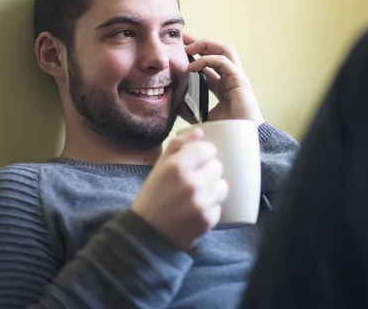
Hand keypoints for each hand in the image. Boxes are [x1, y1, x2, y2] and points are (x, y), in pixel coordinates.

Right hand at [132, 129, 227, 248]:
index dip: (203, 155)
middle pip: (217, 166)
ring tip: (196, 197)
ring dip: (212, 190)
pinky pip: (219, 206)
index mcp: (177, 166)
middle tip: (193, 182)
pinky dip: (210, 209)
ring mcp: (201, 202)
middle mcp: (191, 182)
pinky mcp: (208, 220)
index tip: (197, 162)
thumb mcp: (158, 168)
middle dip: (207, 172)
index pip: (208, 149)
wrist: (146, 236)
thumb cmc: (151, 199)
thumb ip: (178, 146)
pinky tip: (195, 212)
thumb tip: (200, 131)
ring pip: (222, 186)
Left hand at [183, 34, 264, 124]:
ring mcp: (237, 77)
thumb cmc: (227, 130)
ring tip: (188, 48)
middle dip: (200, 42)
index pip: (210, 62)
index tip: (180, 48)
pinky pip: (224, 62)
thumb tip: (175, 104)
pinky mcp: (240, 80)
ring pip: (225, 50)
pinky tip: (193, 66)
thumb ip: (192, 108)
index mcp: (223, 85)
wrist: (241, 139)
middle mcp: (231, 77)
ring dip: (206, 45)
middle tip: (183, 37)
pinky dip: (208, 60)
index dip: (196, 54)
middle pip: (218, 50)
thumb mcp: (204, 116)